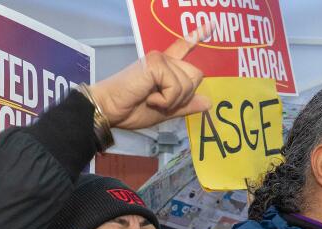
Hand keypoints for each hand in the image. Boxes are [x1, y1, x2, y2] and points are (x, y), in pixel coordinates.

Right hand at [88, 22, 210, 131]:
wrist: (110, 110)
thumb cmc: (130, 110)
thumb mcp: (165, 111)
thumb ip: (185, 105)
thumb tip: (208, 102)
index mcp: (165, 68)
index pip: (184, 48)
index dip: (197, 36)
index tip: (212, 24)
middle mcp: (164, 59)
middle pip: (196, 75)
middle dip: (183, 96)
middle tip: (160, 100)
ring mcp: (160, 59)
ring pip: (188, 83)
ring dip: (172, 100)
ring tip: (151, 99)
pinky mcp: (156, 63)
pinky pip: (176, 86)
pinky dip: (166, 99)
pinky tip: (149, 98)